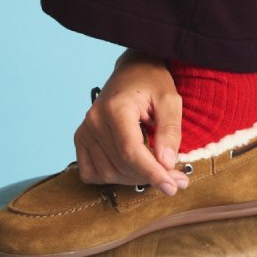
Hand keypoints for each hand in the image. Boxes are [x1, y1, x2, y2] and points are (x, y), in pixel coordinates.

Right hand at [74, 49, 189, 194]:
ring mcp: (84, 130)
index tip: (172, 187)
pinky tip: (129, 167)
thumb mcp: (170, 100)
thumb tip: (167, 163)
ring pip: (108, 173)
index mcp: (116, 108)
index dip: (152, 173)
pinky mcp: (81, 138)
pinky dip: (111, 176)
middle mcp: (94, 120)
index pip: (131, 152)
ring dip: (134, 178)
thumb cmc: (152, 82)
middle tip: (175, 179)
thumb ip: (170, 131)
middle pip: (121, 165)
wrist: (133, 69)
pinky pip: (91, 172)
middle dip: (150, 176)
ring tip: (157, 170)